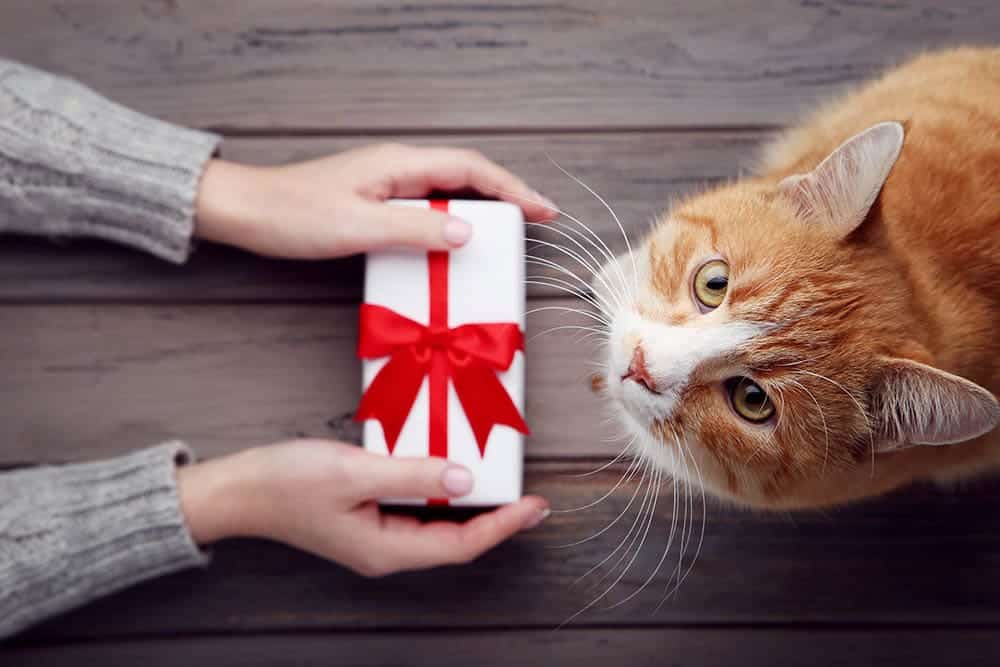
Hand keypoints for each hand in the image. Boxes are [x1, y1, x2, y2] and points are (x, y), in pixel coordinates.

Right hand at [176, 440, 549, 575]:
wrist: (237, 490)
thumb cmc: (286, 482)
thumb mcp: (354, 471)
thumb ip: (412, 474)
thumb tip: (464, 479)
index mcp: (385, 550)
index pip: (461, 545)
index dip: (503, 526)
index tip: (535, 506)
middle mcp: (385, 552)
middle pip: (455, 541)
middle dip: (496, 521)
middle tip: (531, 499)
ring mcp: (374, 538)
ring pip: (437, 528)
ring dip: (471, 508)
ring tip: (501, 486)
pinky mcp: (365, 520)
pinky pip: (416, 513)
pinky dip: (441, 495)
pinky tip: (450, 474)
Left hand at [194, 143, 555, 258]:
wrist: (247, 212)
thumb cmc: (294, 215)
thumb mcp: (358, 226)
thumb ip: (415, 228)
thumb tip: (466, 231)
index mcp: (398, 164)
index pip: (469, 168)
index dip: (511, 188)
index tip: (542, 209)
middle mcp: (397, 167)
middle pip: (465, 175)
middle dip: (506, 195)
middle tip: (537, 219)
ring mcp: (386, 183)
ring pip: (448, 190)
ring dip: (481, 207)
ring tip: (508, 232)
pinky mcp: (374, 201)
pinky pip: (426, 205)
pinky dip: (452, 219)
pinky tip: (456, 241)